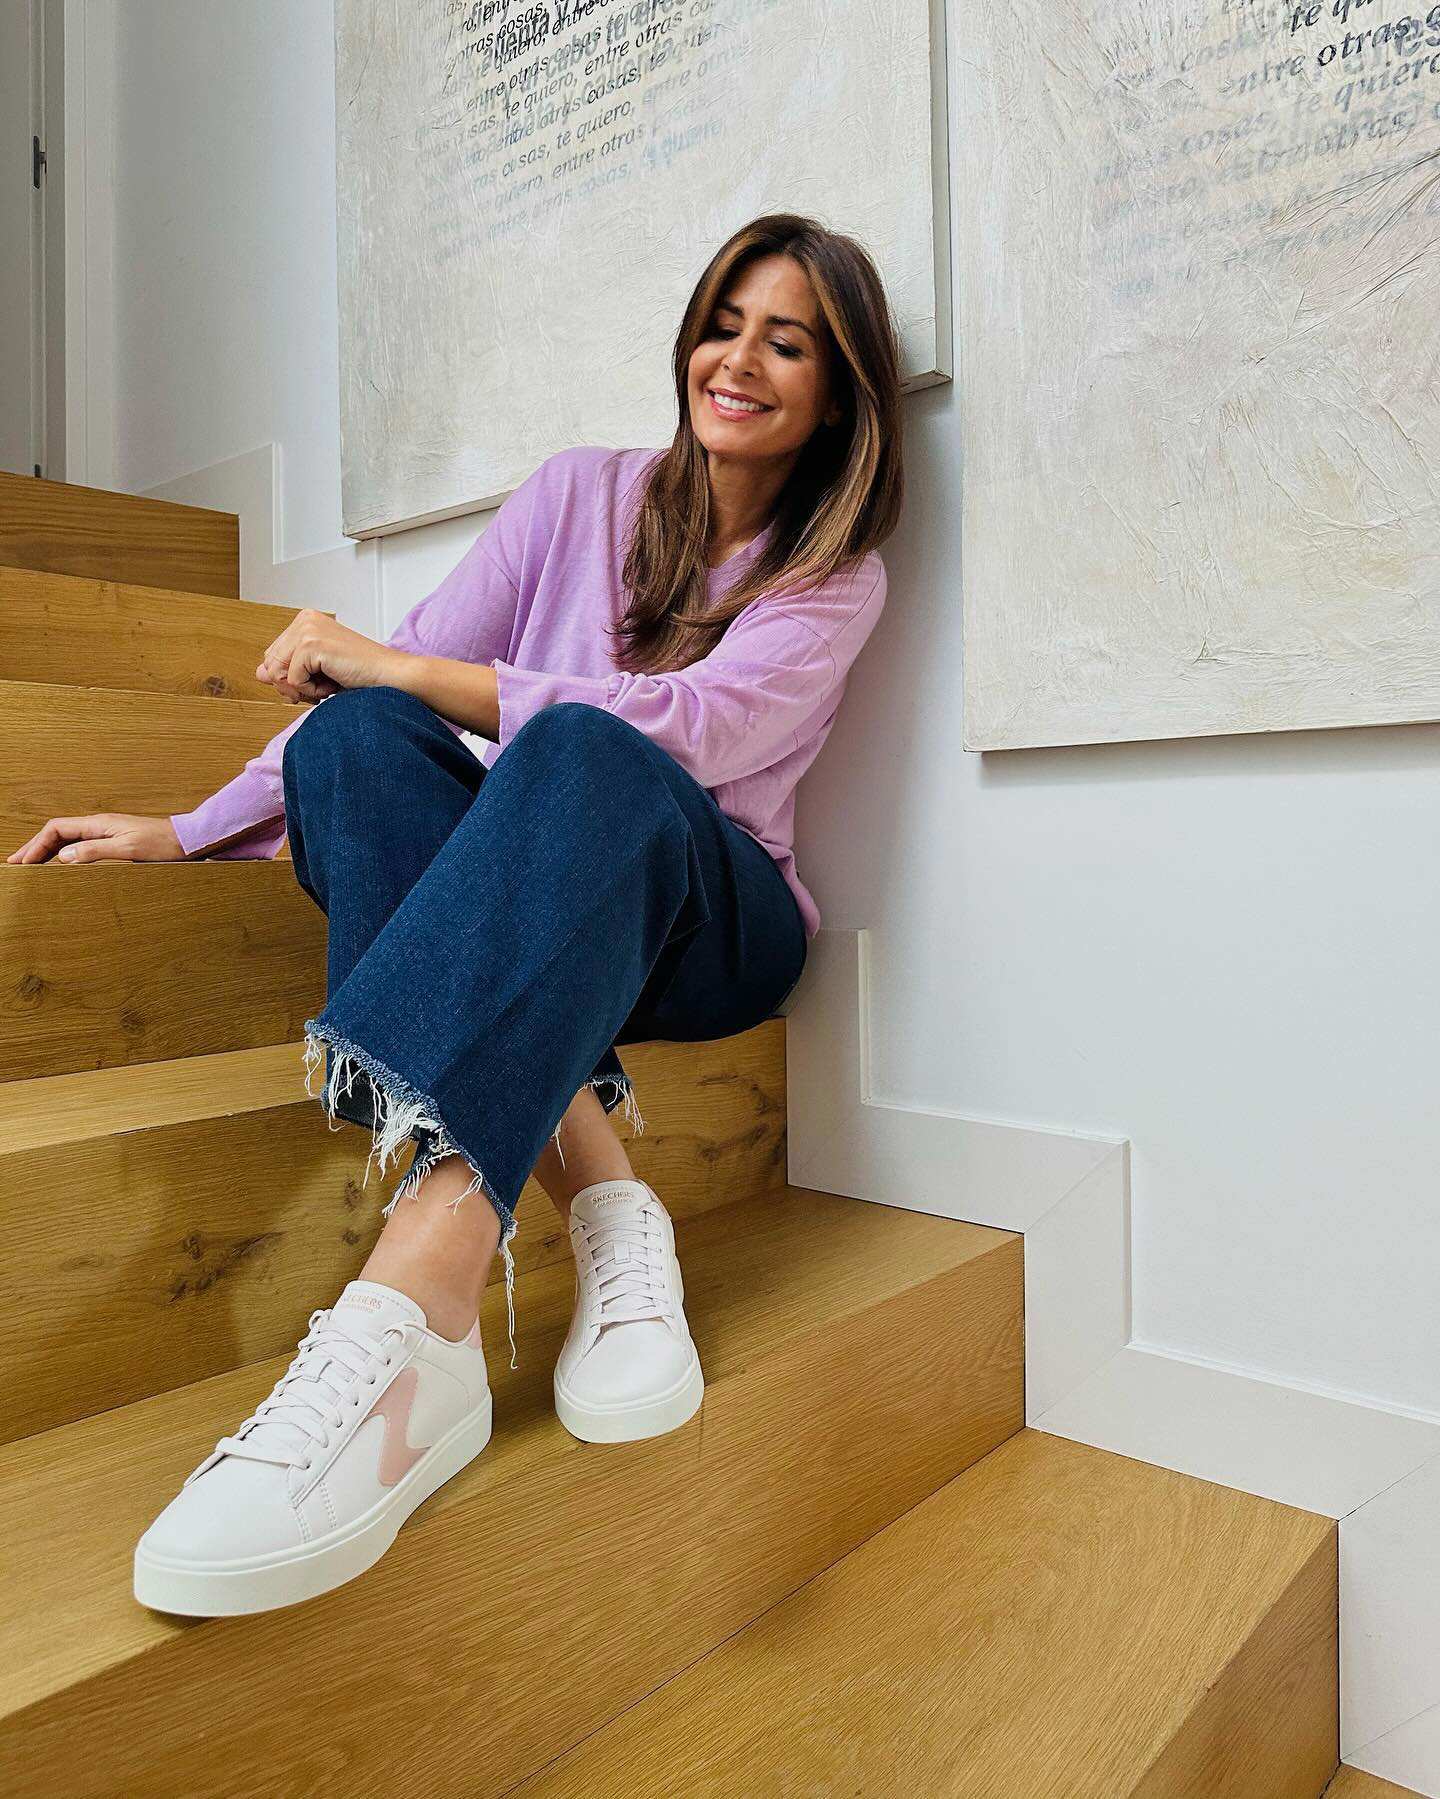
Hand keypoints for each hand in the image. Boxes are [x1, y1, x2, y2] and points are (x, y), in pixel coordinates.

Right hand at [6, 814, 188, 864]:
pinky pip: (81, 845)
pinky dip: (65, 854)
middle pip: (57, 833)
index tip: (21, 861)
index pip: (56, 829)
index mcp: (98, 824)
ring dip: (47, 851)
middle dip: (35, 847)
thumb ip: (95, 852)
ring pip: (67, 839)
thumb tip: (62, 857)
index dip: (36, 844)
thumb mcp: (128, 850)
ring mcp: (106, 833)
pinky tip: (60, 864)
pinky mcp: (115, 841)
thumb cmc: (162, 844)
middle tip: (15, 864)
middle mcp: (99, 825)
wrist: (186, 840)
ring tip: (31, 865)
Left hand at [257, 609, 404, 703]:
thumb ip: (287, 669)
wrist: (390, 677)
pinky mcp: (311, 644)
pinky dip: (311, 690)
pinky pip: (292, 680)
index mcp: (306, 621)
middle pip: (270, 664)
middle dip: (291, 685)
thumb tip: (260, 673)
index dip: (289, 678)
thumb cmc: (362, 674)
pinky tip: (333, 683)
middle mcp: (304, 620)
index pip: (273, 656)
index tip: (316, 682)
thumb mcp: (318, 671)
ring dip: (302, 689)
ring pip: (277, 672)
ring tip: (328, 684)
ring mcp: (307, 630)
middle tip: (321, 687)